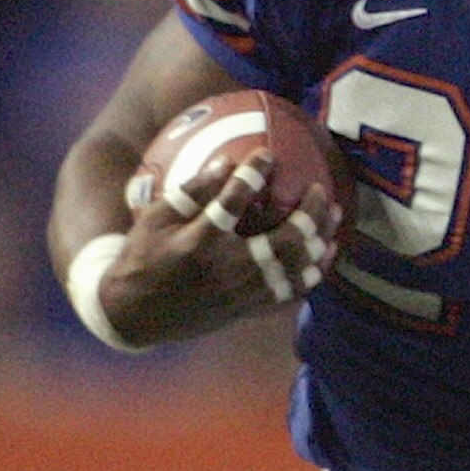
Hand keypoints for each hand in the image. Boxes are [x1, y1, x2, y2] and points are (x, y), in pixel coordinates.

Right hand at [104, 152, 339, 340]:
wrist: (136, 315)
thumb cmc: (143, 258)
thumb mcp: (155, 219)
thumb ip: (191, 191)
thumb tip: (226, 162)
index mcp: (200, 242)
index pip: (233, 200)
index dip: (254, 174)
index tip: (267, 154)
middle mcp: (226, 269)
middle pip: (283, 240)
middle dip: (308, 213)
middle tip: (320, 189)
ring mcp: (240, 293)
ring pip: (294, 269)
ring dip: (318, 242)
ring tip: (333, 219)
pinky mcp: (246, 310)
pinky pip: (288, 294)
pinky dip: (310, 276)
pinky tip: (323, 260)